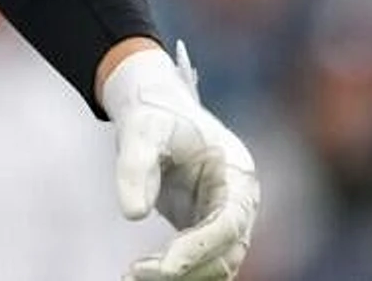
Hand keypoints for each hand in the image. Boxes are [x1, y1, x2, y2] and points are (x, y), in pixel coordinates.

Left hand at [104, 43, 259, 279]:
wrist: (156, 108)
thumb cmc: (154, 113)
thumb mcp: (140, 129)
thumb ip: (136, 167)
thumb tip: (132, 214)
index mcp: (237, 174)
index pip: (228, 223)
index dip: (199, 248)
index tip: (166, 265)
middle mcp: (239, 201)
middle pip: (225, 251)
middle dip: (185, 269)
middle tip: (136, 274)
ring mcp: (225, 218)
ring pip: (215, 264)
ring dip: (180, 276)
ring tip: (132, 277)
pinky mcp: (205, 228)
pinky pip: (199, 260)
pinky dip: (175, 272)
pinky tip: (139, 275)